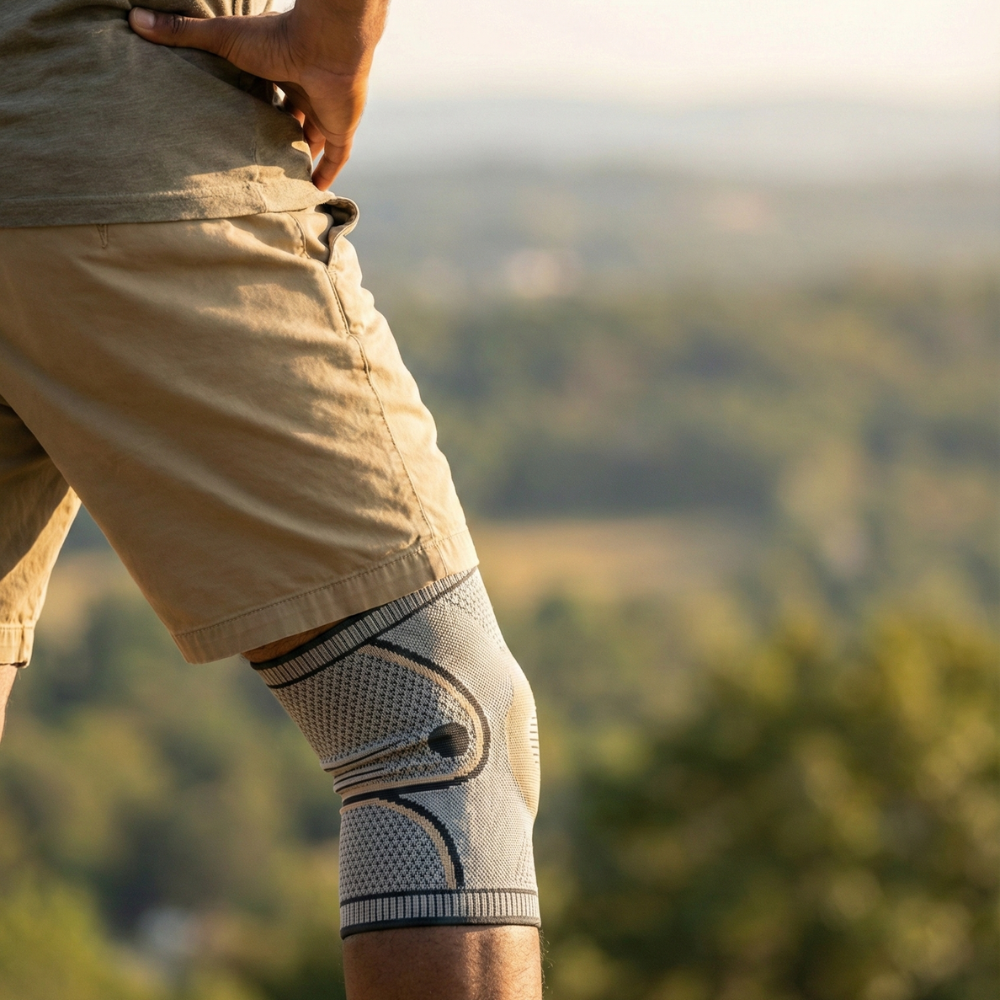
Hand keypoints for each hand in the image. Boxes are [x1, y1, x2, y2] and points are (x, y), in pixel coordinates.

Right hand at [129, 1, 388, 188]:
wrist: (326, 43)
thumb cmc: (276, 38)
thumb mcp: (223, 38)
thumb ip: (182, 32)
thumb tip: (134, 20)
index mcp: (280, 69)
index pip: (268, 92)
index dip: (256, 106)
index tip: (238, 124)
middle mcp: (304, 90)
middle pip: (290, 117)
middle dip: (278, 134)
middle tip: (257, 158)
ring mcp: (325, 111)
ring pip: (313, 138)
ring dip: (301, 154)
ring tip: (282, 178)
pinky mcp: (341, 128)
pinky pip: (337, 157)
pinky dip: (327, 173)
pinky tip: (315, 190)